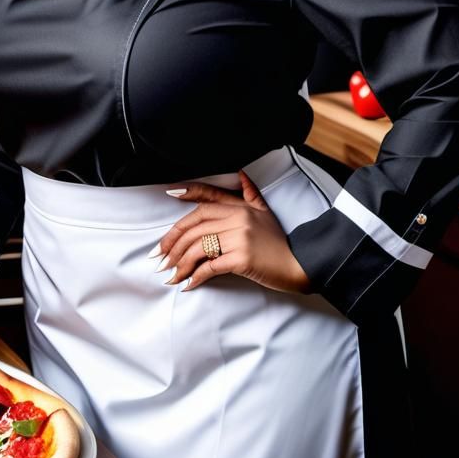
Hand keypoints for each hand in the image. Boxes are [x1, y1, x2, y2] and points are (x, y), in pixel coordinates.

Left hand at [153, 171, 313, 294]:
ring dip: (181, 263)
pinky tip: (188, 284)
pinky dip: (196, 276)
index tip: (168, 194)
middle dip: (173, 242)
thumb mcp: (265, 212)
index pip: (207, 199)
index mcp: (240, 207)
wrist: (299, 265)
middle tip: (160, 257)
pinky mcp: (242, 258)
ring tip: (171, 275)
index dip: (188, 194)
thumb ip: (250, 193)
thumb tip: (241, 173)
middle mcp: (238, 218)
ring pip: (199, 247)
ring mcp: (240, 238)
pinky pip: (210, 266)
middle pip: (195, 226)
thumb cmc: (279, 242)